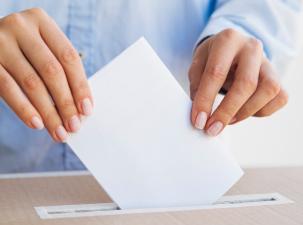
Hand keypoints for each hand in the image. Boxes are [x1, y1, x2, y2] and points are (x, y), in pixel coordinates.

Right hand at [0, 8, 92, 141]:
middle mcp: (21, 27)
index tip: (86, 110)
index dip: (80, 86)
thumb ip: (60, 70)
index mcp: (42, 22)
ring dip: (48, 112)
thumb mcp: (43, 49)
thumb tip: (79, 107)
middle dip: (66, 103)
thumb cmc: (24, 50)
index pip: (68, 57)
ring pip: (32, 83)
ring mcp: (0, 42)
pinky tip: (37, 124)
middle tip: (74, 126)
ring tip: (58, 131)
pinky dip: (24, 109)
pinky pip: (7, 88)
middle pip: (52, 71)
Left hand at [189, 29, 287, 135]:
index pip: (216, 73)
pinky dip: (262, 111)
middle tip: (212, 129)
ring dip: (246, 112)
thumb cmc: (212, 59)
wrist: (231, 49)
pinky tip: (244, 112)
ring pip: (268, 90)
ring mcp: (268, 61)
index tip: (199, 121)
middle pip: (246, 84)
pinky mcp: (277, 75)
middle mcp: (251, 47)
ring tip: (228, 120)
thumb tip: (201, 115)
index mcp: (227, 40)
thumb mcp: (198, 65)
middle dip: (227, 111)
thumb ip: (197, 86)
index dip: (206, 100)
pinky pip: (279, 98)